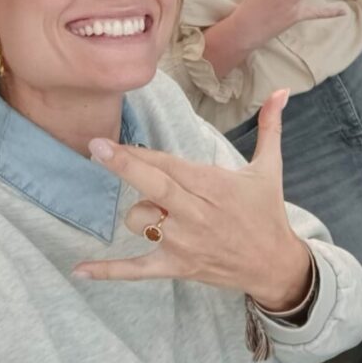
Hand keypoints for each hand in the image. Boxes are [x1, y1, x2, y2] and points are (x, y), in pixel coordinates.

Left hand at [73, 90, 311, 310]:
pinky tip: (79, 269)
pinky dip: (108, 271)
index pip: (170, 165)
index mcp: (214, 186)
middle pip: (154, 186)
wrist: (274, 264)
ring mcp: (184, 243)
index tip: (111, 140)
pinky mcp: (177, 267)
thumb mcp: (269, 167)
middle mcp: (196, 213)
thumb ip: (270, 126)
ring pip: (140, 221)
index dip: (139, 153)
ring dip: (138, 213)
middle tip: (96, 147)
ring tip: (159, 211)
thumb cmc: (267, 212)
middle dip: (125, 166)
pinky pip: (136, 269)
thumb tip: (281, 91)